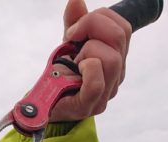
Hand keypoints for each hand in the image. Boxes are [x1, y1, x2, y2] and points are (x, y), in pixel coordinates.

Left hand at [50, 0, 131, 121]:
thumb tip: (76, 0)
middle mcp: (116, 76)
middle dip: (92, 26)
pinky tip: (76, 72)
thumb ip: (76, 22)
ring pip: (112, 58)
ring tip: (74, 61)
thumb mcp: (69, 44)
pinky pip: (96, 82)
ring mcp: (106, 92)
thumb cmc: (60, 76)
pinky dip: (85, 70)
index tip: (76, 29)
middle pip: (120, 36)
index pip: (124, 27)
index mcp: (117, 57)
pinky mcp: (89, 105)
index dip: (100, 17)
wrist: (44, 105)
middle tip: (72, 39)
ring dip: (87, 51)